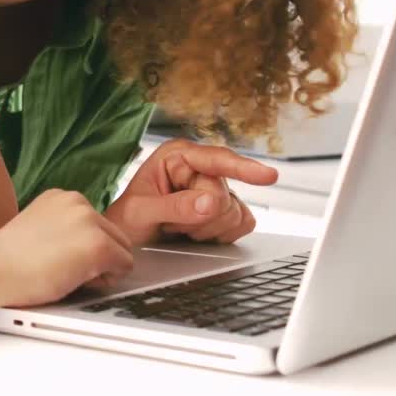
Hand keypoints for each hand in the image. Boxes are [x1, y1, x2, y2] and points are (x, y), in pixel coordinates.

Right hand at [0, 189, 134, 307]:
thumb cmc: (6, 259)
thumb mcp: (38, 228)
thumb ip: (63, 229)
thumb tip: (82, 248)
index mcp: (62, 197)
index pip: (95, 224)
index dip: (84, 247)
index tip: (63, 258)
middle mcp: (79, 202)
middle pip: (113, 234)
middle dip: (99, 256)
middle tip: (67, 270)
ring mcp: (90, 221)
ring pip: (122, 249)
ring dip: (104, 266)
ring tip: (69, 274)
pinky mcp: (98, 244)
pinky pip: (124, 266)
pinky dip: (108, 279)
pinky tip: (77, 279)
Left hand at [105, 139, 278, 246]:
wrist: (126, 239)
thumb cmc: (127, 219)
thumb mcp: (141, 211)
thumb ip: (174, 206)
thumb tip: (209, 203)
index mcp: (178, 156)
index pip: (217, 159)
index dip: (243, 168)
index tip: (268, 176)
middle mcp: (200, 169)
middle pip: (225, 195)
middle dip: (198, 217)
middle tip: (170, 222)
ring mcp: (214, 189)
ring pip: (235, 212)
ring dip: (206, 228)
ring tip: (179, 227)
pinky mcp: (224, 210)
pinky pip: (242, 224)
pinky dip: (220, 235)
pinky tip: (195, 233)